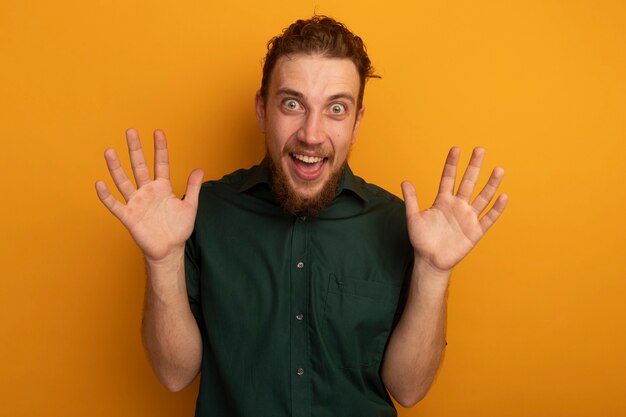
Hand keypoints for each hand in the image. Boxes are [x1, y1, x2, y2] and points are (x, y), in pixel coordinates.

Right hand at [95, 129, 203, 262]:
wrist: (170, 250)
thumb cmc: (178, 228)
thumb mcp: (190, 206)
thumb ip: (193, 188)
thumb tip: (200, 169)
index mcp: (162, 187)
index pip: (161, 163)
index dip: (160, 148)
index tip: (158, 132)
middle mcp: (147, 191)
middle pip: (140, 166)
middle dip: (135, 149)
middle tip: (130, 131)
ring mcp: (136, 202)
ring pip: (124, 181)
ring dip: (116, 167)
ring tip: (109, 151)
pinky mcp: (129, 216)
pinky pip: (115, 204)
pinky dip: (106, 195)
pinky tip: (99, 183)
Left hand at [401, 147, 507, 273]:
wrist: (430, 260)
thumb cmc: (421, 239)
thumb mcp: (413, 218)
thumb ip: (411, 200)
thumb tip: (405, 181)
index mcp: (443, 201)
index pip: (449, 178)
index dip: (452, 164)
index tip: (456, 149)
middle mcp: (457, 205)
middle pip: (468, 183)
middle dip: (473, 167)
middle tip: (480, 149)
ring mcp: (467, 217)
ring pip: (482, 198)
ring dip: (490, 184)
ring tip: (499, 169)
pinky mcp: (475, 231)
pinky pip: (488, 218)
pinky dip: (496, 209)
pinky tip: (503, 196)